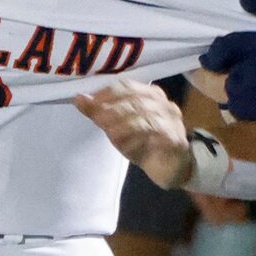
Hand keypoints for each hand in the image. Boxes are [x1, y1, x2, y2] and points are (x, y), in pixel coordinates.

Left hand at [73, 79, 195, 187]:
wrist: (172, 169)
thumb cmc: (144, 144)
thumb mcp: (117, 128)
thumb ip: (100, 113)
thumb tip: (79, 99)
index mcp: (149, 94)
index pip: (127, 86)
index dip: (107, 92)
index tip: (88, 101)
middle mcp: (163, 103)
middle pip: (136, 100)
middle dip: (113, 108)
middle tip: (98, 118)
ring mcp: (171, 120)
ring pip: (145, 117)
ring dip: (124, 124)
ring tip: (110, 132)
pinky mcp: (175, 139)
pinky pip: (154, 135)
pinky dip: (137, 139)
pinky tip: (127, 147)